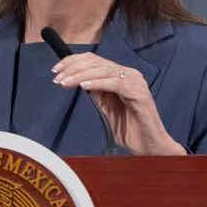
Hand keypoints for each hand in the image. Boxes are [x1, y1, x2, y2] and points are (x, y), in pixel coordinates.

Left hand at [52, 53, 185, 155]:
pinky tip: (83, 87)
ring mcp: (135, 81)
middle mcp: (129, 74)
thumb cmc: (131, 130)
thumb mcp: (108, 108)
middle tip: (57, 77)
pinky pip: (114, 82)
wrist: (149, 146)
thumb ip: (98, 94)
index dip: (73, 62)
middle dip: (73, 68)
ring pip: (103, 70)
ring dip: (80, 75)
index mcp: (121, 75)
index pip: (94, 60)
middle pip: (96, 62)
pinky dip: (97, 83)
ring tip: (65, 82)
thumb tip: (79, 81)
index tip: (56, 70)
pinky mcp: (138, 92)